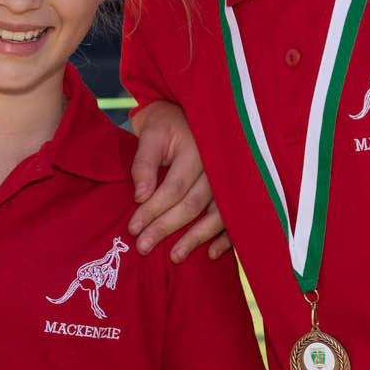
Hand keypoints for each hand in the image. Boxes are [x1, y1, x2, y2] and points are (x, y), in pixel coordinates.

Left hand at [128, 101, 230, 261]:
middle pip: (194, 204)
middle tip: (143, 248)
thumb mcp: (151, 134)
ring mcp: (232, 180)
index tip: (133, 228)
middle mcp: (219, 167)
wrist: (190, 112)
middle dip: (167, 228)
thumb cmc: (166, 124)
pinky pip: (235, 217)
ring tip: (175, 257)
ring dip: (197, 238)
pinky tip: (213, 254)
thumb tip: (140, 196)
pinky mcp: (236, 191)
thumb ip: (144, 163)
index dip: (152, 210)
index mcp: (199, 150)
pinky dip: (227, 238)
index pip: (174, 188)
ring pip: (217, 215)